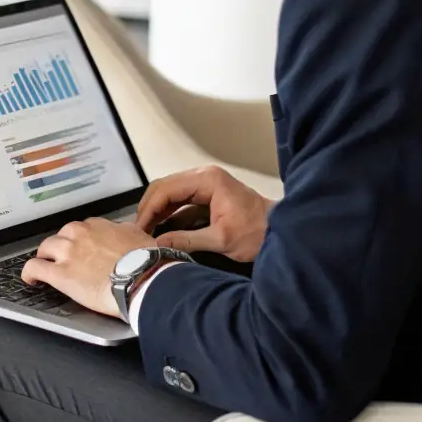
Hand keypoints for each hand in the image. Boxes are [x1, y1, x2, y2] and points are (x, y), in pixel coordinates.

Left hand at [21, 218, 154, 317]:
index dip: (80, 241)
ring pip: (45, 249)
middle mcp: (80, 234)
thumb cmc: (146, 261)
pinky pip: (34, 268)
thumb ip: (126, 233)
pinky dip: (30, 273)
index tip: (82, 249)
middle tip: (66, 260)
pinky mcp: (59, 274)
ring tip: (46, 268)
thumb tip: (125, 234)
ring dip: (45, 257)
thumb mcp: (140, 236)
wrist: (142, 277)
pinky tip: (31, 279)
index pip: (81, 228)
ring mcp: (67, 253)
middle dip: (61, 248)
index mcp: (98, 225)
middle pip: (61, 236)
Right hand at [136, 165, 273, 261]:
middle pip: (164, 186)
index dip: (149, 209)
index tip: (139, 229)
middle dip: (149, 208)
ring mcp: (206, 182)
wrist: (282, 230)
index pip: (166, 189)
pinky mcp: (207, 193)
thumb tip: (157, 245)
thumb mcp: (221, 240)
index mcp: (207, 180)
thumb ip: (187, 241)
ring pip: (170, 192)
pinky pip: (180, 199)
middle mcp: (204, 175)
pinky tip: (161, 229)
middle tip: (139, 231)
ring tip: (146, 232)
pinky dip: (168, 212)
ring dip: (157, 210)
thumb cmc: (257, 233)